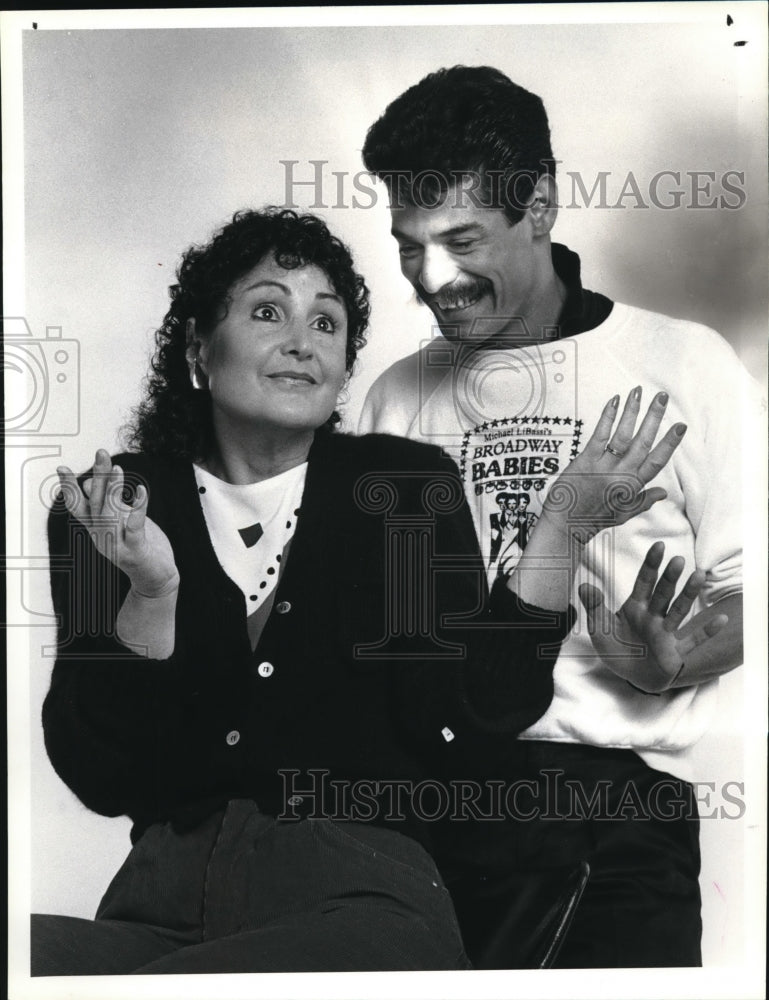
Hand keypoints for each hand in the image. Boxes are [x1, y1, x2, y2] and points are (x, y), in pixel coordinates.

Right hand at [57, 449, 178, 596]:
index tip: (61, 468)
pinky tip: (142, 491)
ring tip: (118, 468)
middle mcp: (102, 537)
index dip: (69, 488)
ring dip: (113, 490)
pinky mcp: (135, 550)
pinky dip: (138, 508)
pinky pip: (135, 527)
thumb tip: (90, 482)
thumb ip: (107, 503)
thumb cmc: (138, 545)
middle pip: (95, 504)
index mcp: (96, 528)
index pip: (78, 506)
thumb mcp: (120, 521)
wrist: (155, 578)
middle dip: (98, 477)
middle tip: (101, 453)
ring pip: (110, 514)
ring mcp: (117, 545)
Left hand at [541, 388, 685, 543]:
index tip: (681, 426)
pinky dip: (608, 417)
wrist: (565, 525)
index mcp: (632, 487)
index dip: (669, 443)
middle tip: (663, 397)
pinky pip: (600, 435)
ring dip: (632, 411)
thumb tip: (664, 492)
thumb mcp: (622, 514)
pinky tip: (614, 401)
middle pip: (643, 442)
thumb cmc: (592, 520)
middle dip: (654, 418)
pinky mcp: (586, 461)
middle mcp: (621, 475)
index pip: (656, 461)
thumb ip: (643, 501)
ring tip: (639, 391)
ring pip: (623, 435)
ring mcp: (603, 466)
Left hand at [578, 542, 728, 692]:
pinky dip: (706, 631)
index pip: (644, 582)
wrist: (629, 676)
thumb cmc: (616, 649)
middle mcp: (653, 617)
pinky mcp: (674, 652)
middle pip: (663, 594)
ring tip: (699, 576)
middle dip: (670, 577)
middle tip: (678, 560)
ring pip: (679, 611)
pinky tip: (720, 620)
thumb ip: (595, 607)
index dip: (651, 564)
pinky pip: (693, 640)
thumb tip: (585, 586)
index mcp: (635, 608)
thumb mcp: (600, 629)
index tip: (659, 545)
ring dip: (689, 594)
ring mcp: (666, 633)